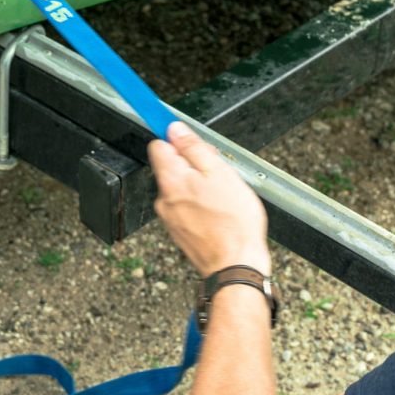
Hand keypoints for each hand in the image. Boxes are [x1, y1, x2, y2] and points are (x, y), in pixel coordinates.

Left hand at [149, 121, 269, 277]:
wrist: (236, 266)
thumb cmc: (234, 223)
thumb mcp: (219, 173)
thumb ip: (194, 148)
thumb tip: (175, 129)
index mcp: (171, 181)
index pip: (159, 145)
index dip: (178, 139)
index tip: (191, 140)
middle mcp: (164, 199)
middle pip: (172, 166)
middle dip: (194, 164)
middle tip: (219, 174)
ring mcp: (170, 218)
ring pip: (182, 187)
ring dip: (199, 185)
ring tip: (223, 197)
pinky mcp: (180, 232)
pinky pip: (187, 207)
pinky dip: (201, 204)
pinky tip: (219, 212)